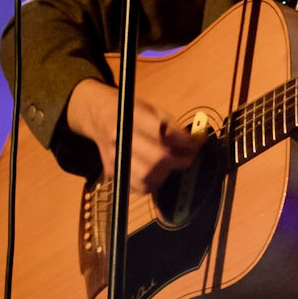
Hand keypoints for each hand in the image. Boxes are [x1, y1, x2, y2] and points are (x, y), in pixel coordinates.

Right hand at [66, 78, 204, 193]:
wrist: (100, 117)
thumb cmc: (133, 113)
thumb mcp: (154, 110)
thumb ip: (174, 128)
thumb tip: (197, 143)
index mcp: (132, 117)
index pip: (162, 133)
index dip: (184, 142)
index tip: (197, 144)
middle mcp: (120, 138)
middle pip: (156, 159)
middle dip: (179, 161)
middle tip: (188, 157)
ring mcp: (114, 157)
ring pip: (147, 177)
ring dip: (166, 173)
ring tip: (171, 165)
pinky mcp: (112, 172)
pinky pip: (139, 188)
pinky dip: (153, 183)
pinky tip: (157, 172)